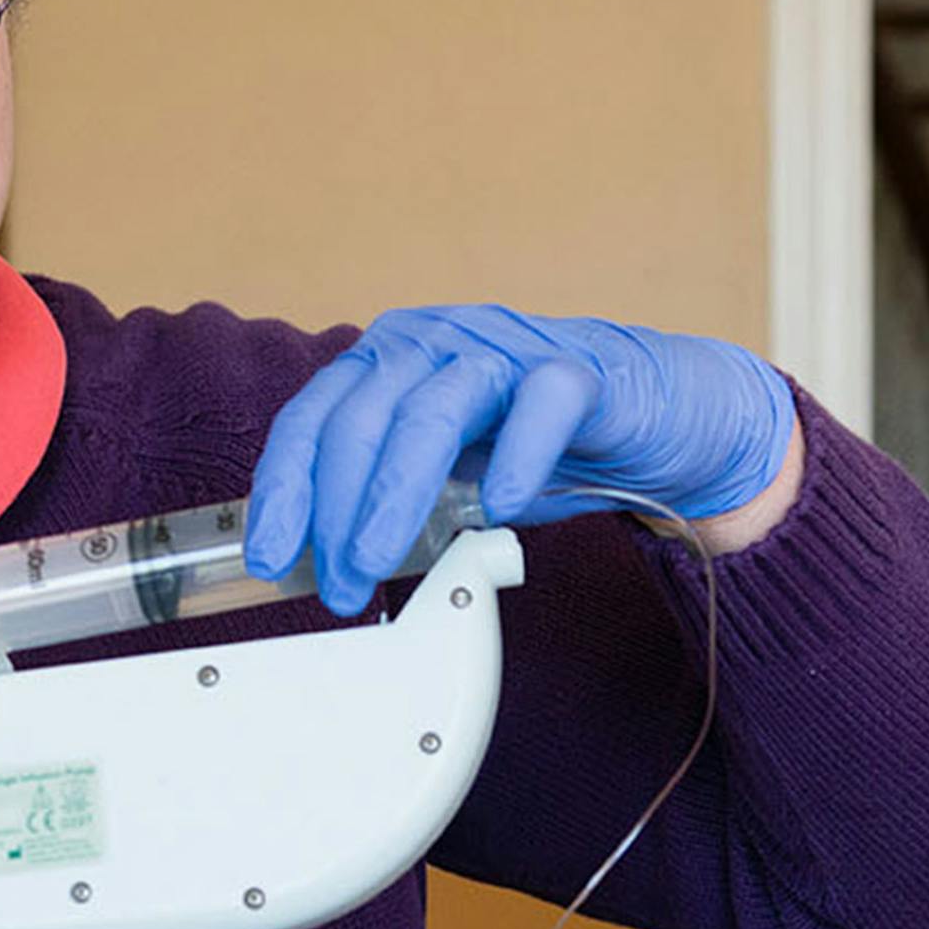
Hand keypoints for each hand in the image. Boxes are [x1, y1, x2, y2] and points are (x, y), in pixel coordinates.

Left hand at [242, 304, 795, 614]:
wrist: (657, 421)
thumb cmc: (537, 446)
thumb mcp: (443, 482)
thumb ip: (386, 508)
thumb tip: (322, 568)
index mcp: (385, 364)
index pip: (310, 421)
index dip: (283, 490)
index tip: (271, 558)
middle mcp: (432, 345)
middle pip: (359, 421)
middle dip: (335, 512)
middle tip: (337, 584)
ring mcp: (502, 349)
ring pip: (429, 413)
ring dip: (393, 496)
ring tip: (377, 561)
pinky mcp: (576, 370)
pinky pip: (538, 406)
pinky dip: (512, 456)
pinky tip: (495, 506)